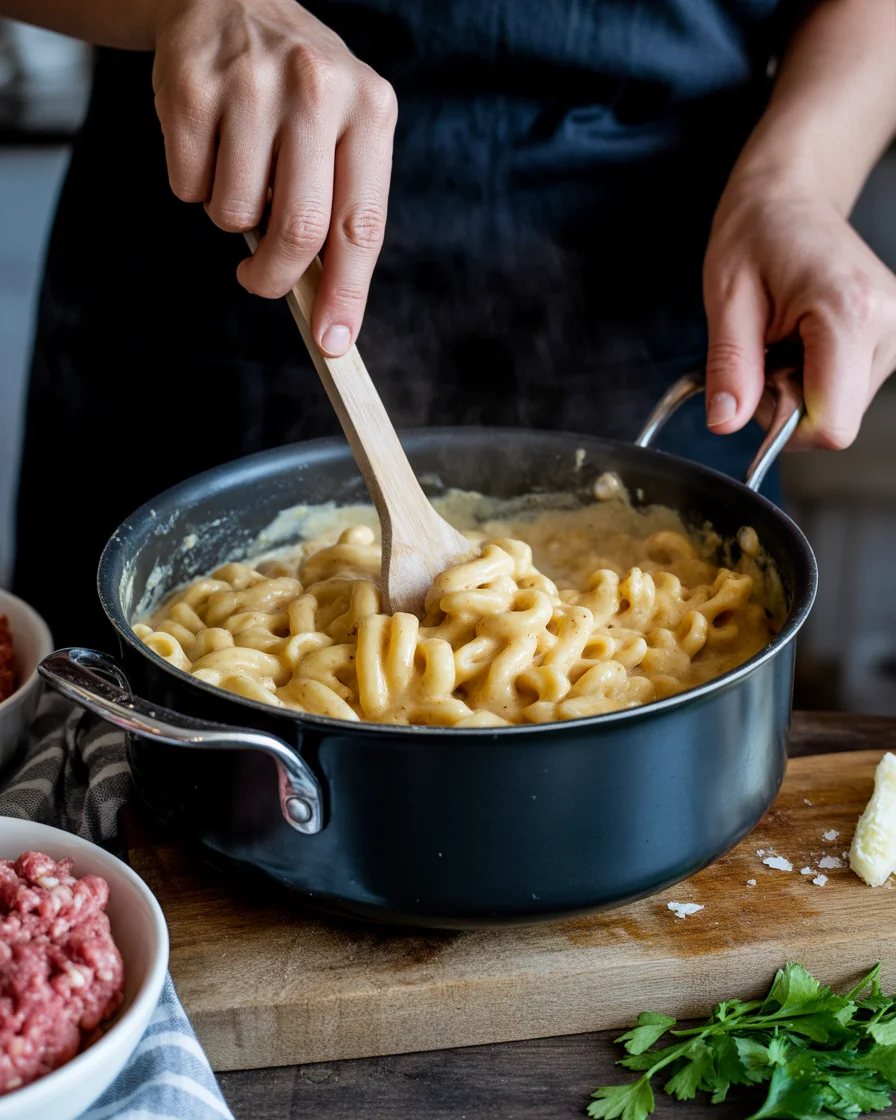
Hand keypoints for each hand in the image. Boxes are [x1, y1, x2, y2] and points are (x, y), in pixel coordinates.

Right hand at [152, 0, 397, 355]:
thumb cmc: (297, 92)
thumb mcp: (343, 131)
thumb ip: (342, 209)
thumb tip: (329, 309)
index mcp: (371, 109)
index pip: (361, 226)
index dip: (346, 294)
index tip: (333, 342)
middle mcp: (317, 90)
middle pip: (299, 232)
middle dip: (276, 277)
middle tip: (260, 282)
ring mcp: (251, 85)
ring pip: (235, 214)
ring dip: (232, 218)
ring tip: (240, 172)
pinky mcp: (191, 88)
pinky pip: (188, 187)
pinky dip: (194, 186)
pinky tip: (210, 145)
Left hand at [702, 176, 895, 448]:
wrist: (790, 197)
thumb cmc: (757, 233)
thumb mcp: (727, 299)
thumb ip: (729, 367)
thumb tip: (725, 423)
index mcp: (849, 313)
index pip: (831, 425)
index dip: (783, 426)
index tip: (756, 390)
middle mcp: (887, 325)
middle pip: (837, 422)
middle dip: (789, 406)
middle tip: (765, 355)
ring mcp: (895, 332)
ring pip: (842, 409)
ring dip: (801, 390)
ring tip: (783, 340)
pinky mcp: (889, 338)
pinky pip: (848, 389)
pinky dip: (816, 378)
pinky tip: (802, 341)